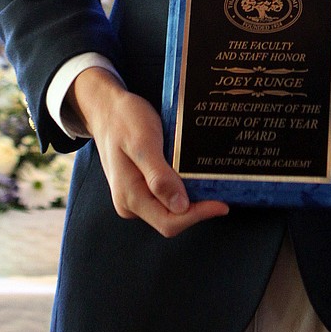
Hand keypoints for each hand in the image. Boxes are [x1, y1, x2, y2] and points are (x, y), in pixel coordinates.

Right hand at [68, 68, 228, 236]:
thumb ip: (158, 176)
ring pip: (170, 210)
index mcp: (130, 196)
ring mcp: (135, 197)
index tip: (222, 204)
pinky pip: (166, 197)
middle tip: (223, 192)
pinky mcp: (141, 187)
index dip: (198, 215)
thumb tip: (181, 206)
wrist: (107, 109)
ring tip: (213, 184)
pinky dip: (183, 190)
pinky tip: (196, 176)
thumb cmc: (124, 120)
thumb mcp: (143, 142)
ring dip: (192, 200)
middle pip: (171, 220)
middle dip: (197, 209)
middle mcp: (131, 203)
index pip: (169, 222)